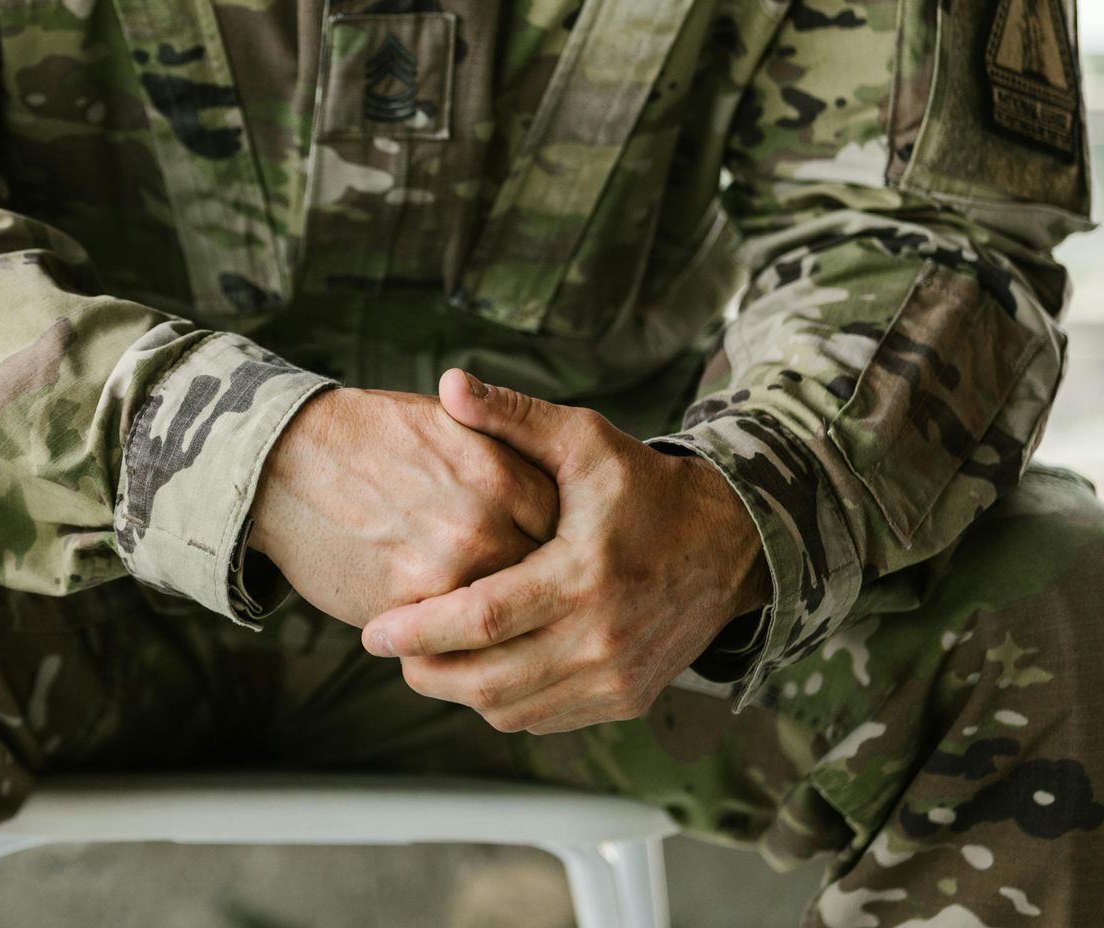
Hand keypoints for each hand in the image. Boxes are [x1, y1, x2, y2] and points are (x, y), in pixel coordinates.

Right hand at [249, 386, 557, 627]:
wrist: (287, 460)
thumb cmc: (369, 435)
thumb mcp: (449, 426)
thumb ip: (507, 456)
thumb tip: (555, 488)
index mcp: (500, 475)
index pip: (570, 528)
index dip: (574, 546)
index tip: (574, 556)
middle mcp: (482, 526)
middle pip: (549, 581)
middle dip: (552, 592)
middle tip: (554, 602)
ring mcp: (444, 573)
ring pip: (505, 621)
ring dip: (515, 629)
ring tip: (519, 630)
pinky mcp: (405, 610)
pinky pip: (455, 642)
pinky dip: (466, 644)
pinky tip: (468, 639)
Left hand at [361, 370, 767, 734]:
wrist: (729, 544)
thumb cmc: (646, 488)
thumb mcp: (584, 441)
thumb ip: (513, 417)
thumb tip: (449, 384)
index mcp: (584, 575)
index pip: (484, 618)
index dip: (421, 629)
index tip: (374, 632)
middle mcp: (601, 637)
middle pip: (488, 679)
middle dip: (426, 670)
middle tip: (391, 647)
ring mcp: (616, 677)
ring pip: (511, 709)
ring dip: (458, 690)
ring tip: (426, 657)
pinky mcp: (625, 699)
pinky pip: (544, 719)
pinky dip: (503, 702)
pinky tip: (481, 667)